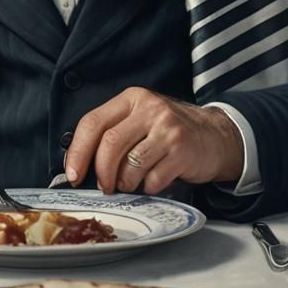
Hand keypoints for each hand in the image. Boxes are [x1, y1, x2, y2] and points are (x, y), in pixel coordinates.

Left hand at [64, 87, 244, 195]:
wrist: (215, 136)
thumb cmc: (167, 132)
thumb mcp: (140, 119)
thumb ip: (112, 132)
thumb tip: (78, 165)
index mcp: (132, 98)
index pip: (93, 122)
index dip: (78, 151)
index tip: (73, 175)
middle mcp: (149, 109)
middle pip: (110, 145)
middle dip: (101, 173)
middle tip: (103, 187)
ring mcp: (167, 129)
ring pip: (129, 166)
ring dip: (125, 183)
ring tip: (131, 182)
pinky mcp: (182, 151)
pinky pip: (152, 180)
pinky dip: (147, 188)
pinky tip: (154, 180)